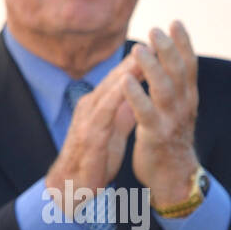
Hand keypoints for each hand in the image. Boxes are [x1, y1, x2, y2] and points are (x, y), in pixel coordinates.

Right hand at [44, 55, 139, 214]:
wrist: (72, 187)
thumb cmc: (94, 159)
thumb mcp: (114, 132)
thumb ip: (124, 113)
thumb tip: (138, 95)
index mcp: (98, 106)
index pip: (120, 80)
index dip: (138, 63)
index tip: (157, 48)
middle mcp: (91, 107)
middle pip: (115, 79)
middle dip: (134, 60)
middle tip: (154, 42)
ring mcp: (87, 120)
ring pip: (108, 91)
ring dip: (125, 73)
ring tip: (142, 57)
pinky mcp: (88, 136)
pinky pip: (103, 113)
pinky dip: (114, 97)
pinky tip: (125, 85)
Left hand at [123, 21, 200, 207]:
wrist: (174, 177)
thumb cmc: (171, 138)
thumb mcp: (177, 109)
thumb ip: (174, 85)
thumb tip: (170, 58)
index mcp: (188, 98)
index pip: (189, 66)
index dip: (184, 43)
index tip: (175, 22)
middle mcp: (183, 106)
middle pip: (178, 72)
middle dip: (167, 49)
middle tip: (155, 29)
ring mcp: (171, 121)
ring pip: (164, 89)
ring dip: (151, 67)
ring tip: (138, 49)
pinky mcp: (155, 135)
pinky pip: (145, 112)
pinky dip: (135, 95)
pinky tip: (125, 80)